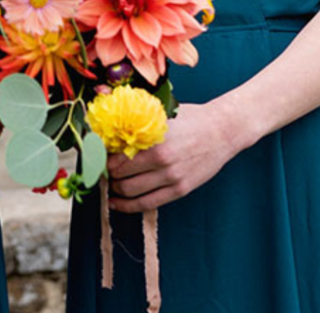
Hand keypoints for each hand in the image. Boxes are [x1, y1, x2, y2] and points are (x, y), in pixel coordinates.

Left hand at [105, 101, 244, 213]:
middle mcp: (162, 162)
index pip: (117, 158)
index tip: (96, 158)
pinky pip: (148, 204)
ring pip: (132, 192)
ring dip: (115, 191)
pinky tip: (116, 203)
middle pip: (121, 177)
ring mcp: (172, 179)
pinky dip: (128, 206)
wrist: (223, 130)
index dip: (102, 160)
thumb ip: (137, 119)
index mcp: (155, 142)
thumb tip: (107, 115)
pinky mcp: (180, 190)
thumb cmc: (191, 118)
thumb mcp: (162, 113)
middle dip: (106, 177)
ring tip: (108, 186)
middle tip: (100, 173)